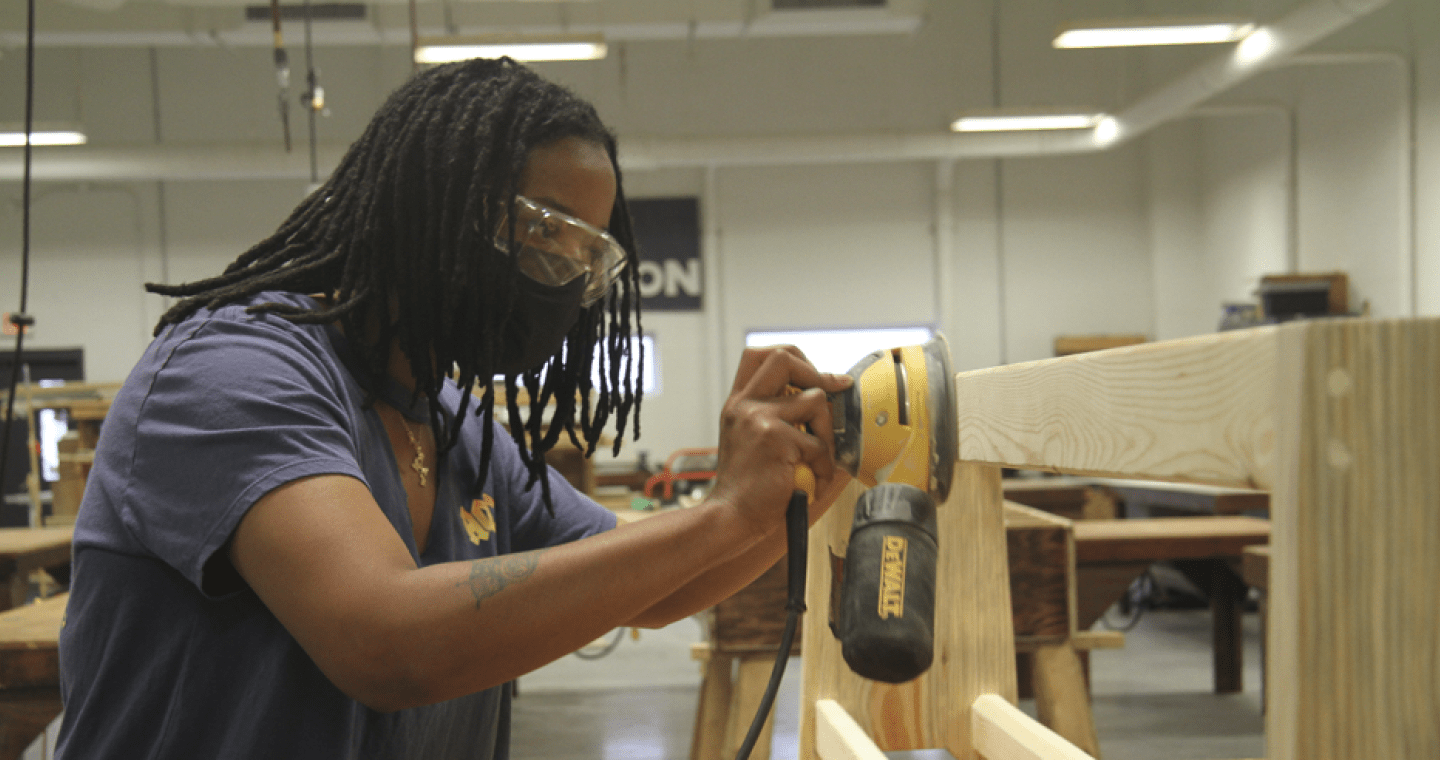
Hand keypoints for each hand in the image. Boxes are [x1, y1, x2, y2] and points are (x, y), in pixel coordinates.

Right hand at [706, 345, 853, 539]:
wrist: (731, 516)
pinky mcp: (776, 439)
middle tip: (831, 393)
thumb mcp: (749, 440)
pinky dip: (824, 465)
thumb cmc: (746, 485)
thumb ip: (771, 415)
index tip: (816, 376)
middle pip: (783, 357)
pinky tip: (813, 479)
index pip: (759, 355)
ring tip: (818, 457)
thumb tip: (818, 397)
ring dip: (827, 430)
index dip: (794, 358)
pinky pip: (819, 443)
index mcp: (739, 403)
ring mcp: (758, 419)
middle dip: (815, 373)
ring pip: (815, 400)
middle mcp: (744, 405)